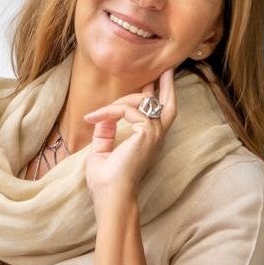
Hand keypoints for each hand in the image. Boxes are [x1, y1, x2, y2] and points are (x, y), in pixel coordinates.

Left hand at [83, 69, 177, 213]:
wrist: (110, 195)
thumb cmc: (106, 180)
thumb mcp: (102, 150)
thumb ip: (106, 133)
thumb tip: (104, 118)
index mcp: (149, 140)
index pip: (158, 113)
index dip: (156, 95)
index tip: (150, 83)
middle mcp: (156, 136)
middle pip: (169, 104)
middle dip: (166, 85)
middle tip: (165, 69)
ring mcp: (154, 134)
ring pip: (141, 102)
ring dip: (116, 104)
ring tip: (96, 114)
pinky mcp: (147, 133)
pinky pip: (128, 110)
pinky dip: (109, 111)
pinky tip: (94, 118)